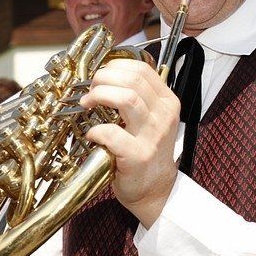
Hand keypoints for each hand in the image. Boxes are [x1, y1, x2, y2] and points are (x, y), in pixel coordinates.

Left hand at [80, 58, 179, 227]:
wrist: (155, 189)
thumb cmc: (146, 151)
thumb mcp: (151, 118)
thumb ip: (138, 97)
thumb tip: (106, 76)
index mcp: (167, 102)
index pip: (143, 69)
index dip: (116, 66)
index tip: (102, 74)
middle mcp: (163, 115)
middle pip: (133, 80)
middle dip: (104, 78)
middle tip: (90, 89)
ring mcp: (152, 136)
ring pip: (127, 98)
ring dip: (100, 95)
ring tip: (87, 103)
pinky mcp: (138, 156)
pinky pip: (113, 133)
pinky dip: (96, 130)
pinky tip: (91, 133)